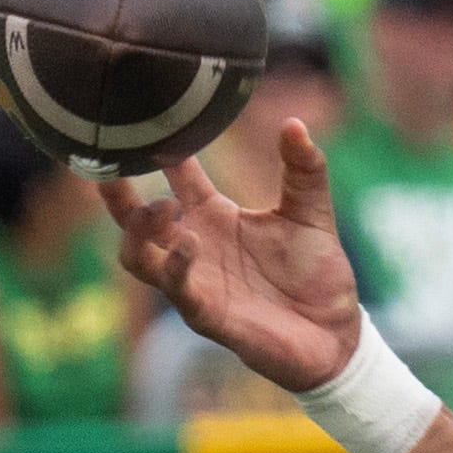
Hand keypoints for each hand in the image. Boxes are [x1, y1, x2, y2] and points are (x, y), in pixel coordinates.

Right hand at [97, 121, 359, 392]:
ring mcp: (197, 282)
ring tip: (165, 208)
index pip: (176, 175)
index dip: (161, 148)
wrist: (337, 335)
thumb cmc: (318, 276)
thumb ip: (304, 171)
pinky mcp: (208, 315)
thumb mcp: (312, 215)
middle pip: (134, 218)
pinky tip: (190, 243)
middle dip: (117, 194)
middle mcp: (196, 246)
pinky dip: (176, 267)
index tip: (149, 118)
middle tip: (115, 164)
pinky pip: (177, 290)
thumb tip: (296, 123)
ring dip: (140, 231)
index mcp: (215, 216)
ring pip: (138, 256)